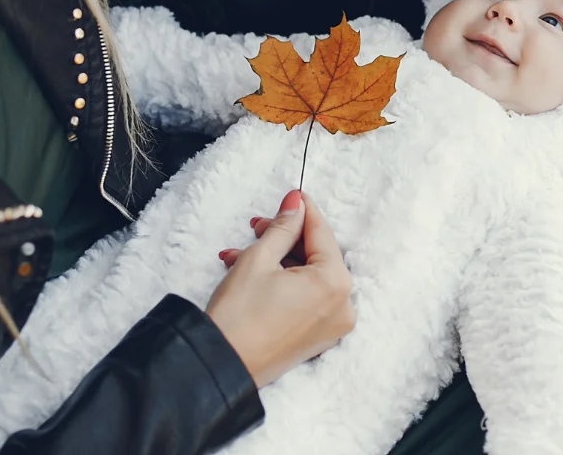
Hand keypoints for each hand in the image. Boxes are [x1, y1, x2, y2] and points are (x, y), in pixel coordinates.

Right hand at [206, 190, 355, 386]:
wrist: (220, 366)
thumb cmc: (239, 315)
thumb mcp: (258, 259)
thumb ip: (283, 227)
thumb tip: (296, 203)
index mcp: (335, 283)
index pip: (321, 233)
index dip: (303, 211)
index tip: (292, 195)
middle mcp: (342, 306)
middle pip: (317, 255)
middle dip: (285, 238)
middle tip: (257, 227)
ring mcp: (332, 326)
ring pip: (308, 276)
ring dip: (278, 260)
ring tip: (242, 253)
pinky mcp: (317, 338)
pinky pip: (306, 298)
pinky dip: (284, 282)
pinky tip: (251, 272)